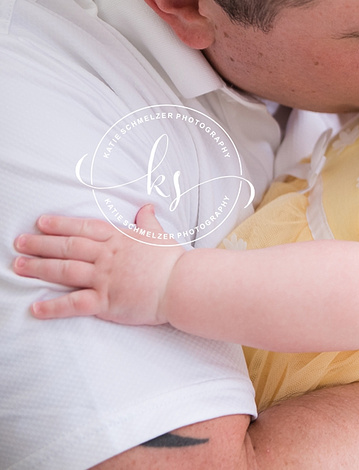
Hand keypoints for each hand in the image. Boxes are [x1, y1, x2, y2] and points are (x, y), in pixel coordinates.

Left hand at [12, 205, 182, 324]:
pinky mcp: (106, 302)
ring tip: (18, 266)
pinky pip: (74, 304)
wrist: (183, 284)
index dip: (61, 224)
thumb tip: (147, 207)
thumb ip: (149, 221)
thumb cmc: (173, 261)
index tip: (42, 222)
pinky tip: (35, 308)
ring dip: (39, 268)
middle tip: (19, 242)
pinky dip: (54, 307)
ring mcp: (105, 278)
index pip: (84, 228)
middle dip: (41, 244)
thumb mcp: (159, 235)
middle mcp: (107, 256)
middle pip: (68, 247)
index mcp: (119, 239)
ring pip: (65, 271)